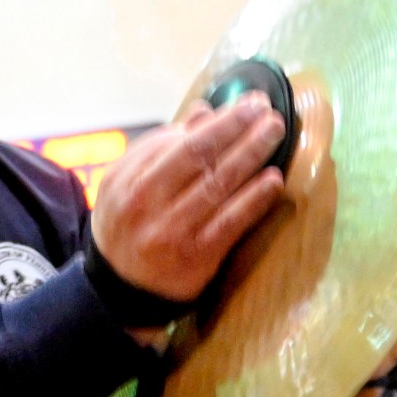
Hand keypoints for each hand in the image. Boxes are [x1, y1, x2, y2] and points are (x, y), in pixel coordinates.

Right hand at [90, 98, 287, 307]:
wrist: (121, 291)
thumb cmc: (129, 227)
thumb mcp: (128, 185)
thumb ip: (161, 149)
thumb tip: (204, 112)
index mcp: (127, 179)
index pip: (177, 141)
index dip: (217, 121)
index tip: (246, 105)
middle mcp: (146, 203)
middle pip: (198, 156)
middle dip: (236, 128)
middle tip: (268, 110)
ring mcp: (171, 231)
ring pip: (217, 185)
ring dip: (251, 154)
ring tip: (275, 133)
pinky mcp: (196, 258)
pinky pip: (230, 223)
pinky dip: (253, 199)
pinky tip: (273, 181)